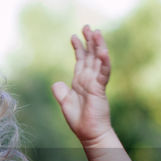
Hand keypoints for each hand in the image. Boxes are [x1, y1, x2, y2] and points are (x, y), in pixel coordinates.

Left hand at [52, 25, 112, 145]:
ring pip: (98, 60)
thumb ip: (60, 92)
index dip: (78, 47)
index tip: (73, 35)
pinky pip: (103, 72)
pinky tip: (103, 50)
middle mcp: (89, 79)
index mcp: (81, 81)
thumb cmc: (79, 120)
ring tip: (96, 32)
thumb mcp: (65, 102)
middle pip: (90, 56)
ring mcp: (96, 83)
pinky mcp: (100, 88)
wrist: (88, 133)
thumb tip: (56, 83)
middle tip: (87, 26)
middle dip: (89, 41)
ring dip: (98, 46)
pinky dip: (104, 61)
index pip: (81, 60)